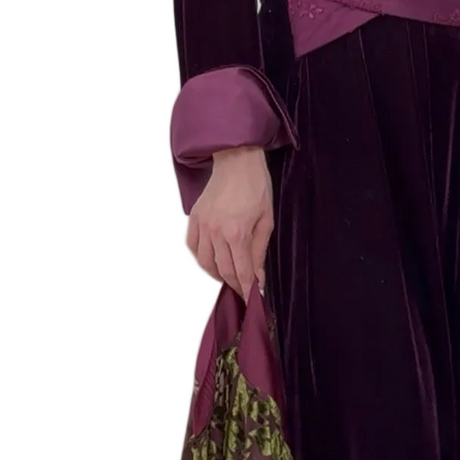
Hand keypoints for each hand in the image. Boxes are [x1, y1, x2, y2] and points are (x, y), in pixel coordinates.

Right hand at [186, 145, 273, 300]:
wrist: (237, 161)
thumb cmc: (256, 186)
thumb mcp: (266, 220)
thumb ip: (259, 251)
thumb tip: (257, 275)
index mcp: (237, 232)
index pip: (241, 271)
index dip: (248, 288)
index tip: (253, 297)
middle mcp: (216, 231)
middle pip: (223, 270)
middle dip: (234, 284)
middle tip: (243, 289)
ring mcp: (203, 225)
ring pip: (205, 263)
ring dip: (217, 274)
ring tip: (228, 277)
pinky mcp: (194, 218)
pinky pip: (193, 247)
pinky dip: (201, 258)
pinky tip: (211, 260)